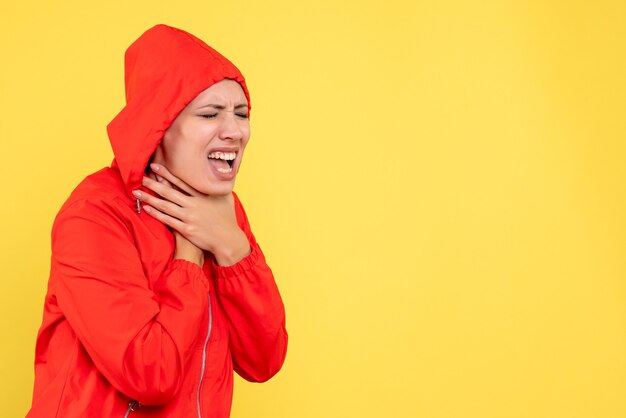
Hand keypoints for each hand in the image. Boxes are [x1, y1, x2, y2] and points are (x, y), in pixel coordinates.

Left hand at [132, 164, 250, 265]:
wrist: (228, 240)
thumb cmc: (228, 219)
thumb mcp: (227, 199)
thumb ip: (219, 187)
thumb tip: (220, 175)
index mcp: (202, 196)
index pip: (181, 182)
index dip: (167, 174)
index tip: (155, 167)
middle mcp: (194, 205)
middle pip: (169, 192)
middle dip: (153, 184)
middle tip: (140, 177)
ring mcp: (189, 217)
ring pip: (165, 205)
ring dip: (149, 198)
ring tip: (136, 192)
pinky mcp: (186, 229)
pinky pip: (167, 220)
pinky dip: (156, 213)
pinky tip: (146, 208)